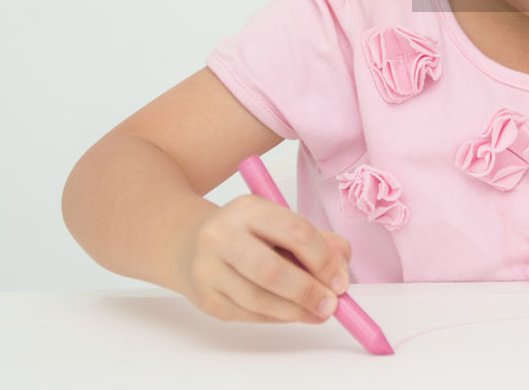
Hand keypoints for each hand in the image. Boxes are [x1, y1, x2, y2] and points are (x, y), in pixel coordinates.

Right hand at [172, 194, 352, 324]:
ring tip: (318, 313)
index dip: (323, 261)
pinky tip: (292, 314)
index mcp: (248, 209)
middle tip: (331, 305)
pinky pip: (248, 315)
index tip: (340, 280)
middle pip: (272, 270)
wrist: (187, 243)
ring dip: (295, 312)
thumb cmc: (247, 233)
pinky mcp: (205, 299)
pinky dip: (277, 318)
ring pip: (259, 300)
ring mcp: (208, 269)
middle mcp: (222, 236)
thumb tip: (341, 272)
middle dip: (308, 292)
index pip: (295, 233)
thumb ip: (318, 241)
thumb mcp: (280, 223)